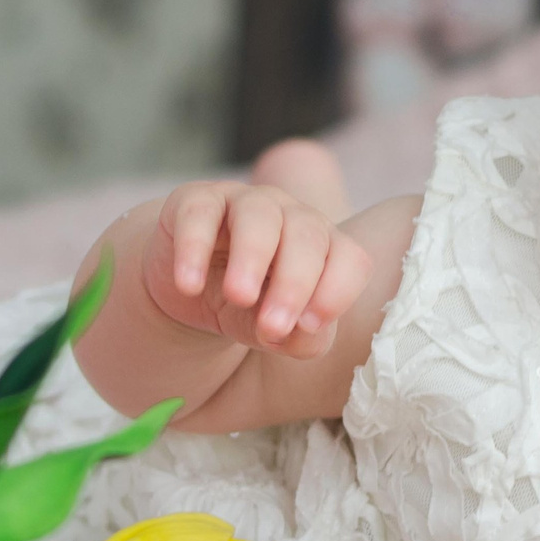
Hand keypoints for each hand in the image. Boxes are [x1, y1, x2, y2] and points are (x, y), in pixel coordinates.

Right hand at [144, 181, 372, 359]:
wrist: (189, 289)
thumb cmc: (247, 308)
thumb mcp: (273, 332)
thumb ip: (298, 339)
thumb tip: (301, 334)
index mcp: (324, 247)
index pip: (350, 259)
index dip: (337, 291)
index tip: (310, 327)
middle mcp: (291, 216)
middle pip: (307, 236)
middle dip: (294, 282)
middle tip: (272, 326)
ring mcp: (245, 202)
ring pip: (259, 215)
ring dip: (252, 257)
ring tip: (239, 296)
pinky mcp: (197, 201)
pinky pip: (200, 213)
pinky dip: (195, 248)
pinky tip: (190, 285)